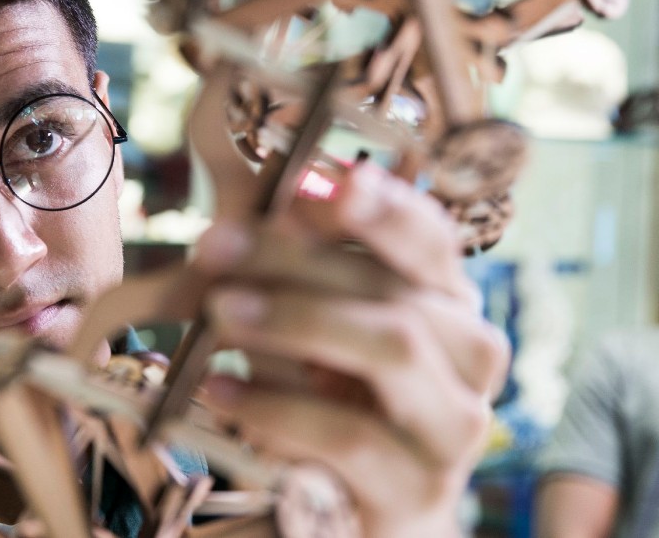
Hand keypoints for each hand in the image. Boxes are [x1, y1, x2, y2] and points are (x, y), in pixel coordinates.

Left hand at [196, 163, 509, 536]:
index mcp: (446, 300)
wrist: (357, 510)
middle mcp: (469, 356)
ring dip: (296, 320)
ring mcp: (454, 427)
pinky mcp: (418, 490)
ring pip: (393, 349)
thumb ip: (297, 264)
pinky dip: (277, 407)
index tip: (311, 179)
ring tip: (219, 311)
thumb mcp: (309, 319)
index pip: (430, 237)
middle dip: (297, 260)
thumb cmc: (326, 396)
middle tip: (213, 246)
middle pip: (395, 289)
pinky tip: (219, 389)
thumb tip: (276, 195)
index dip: (376, 205)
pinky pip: (351, 436)